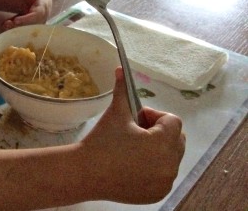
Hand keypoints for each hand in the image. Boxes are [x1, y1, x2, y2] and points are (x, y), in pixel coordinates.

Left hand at [2, 0, 51, 27]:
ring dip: (16, 28)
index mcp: (42, 7)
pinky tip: (5, 25)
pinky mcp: (33, 27)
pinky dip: (15, 29)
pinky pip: (25, 30)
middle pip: (31, 24)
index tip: (16, 20)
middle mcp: (42, 17)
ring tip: (5, 24)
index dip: (27, 19)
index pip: (36, 15)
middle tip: (7, 24)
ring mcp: (38, 24)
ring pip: (28, 29)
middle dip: (19, 26)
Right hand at [81, 68, 185, 203]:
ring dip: (157, 150)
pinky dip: (154, 168)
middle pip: (176, 139)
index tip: (134, 120)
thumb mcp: (116, 113)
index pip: (172, 121)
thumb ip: (123, 90)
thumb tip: (121, 69)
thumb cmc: (102, 141)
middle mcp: (170, 164)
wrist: (85, 173)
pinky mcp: (158, 194)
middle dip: (158, 133)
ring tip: (132, 149)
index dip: (153, 116)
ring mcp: (165, 182)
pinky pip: (164, 175)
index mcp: (163, 142)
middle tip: (134, 133)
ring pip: (171, 157)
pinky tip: (132, 165)